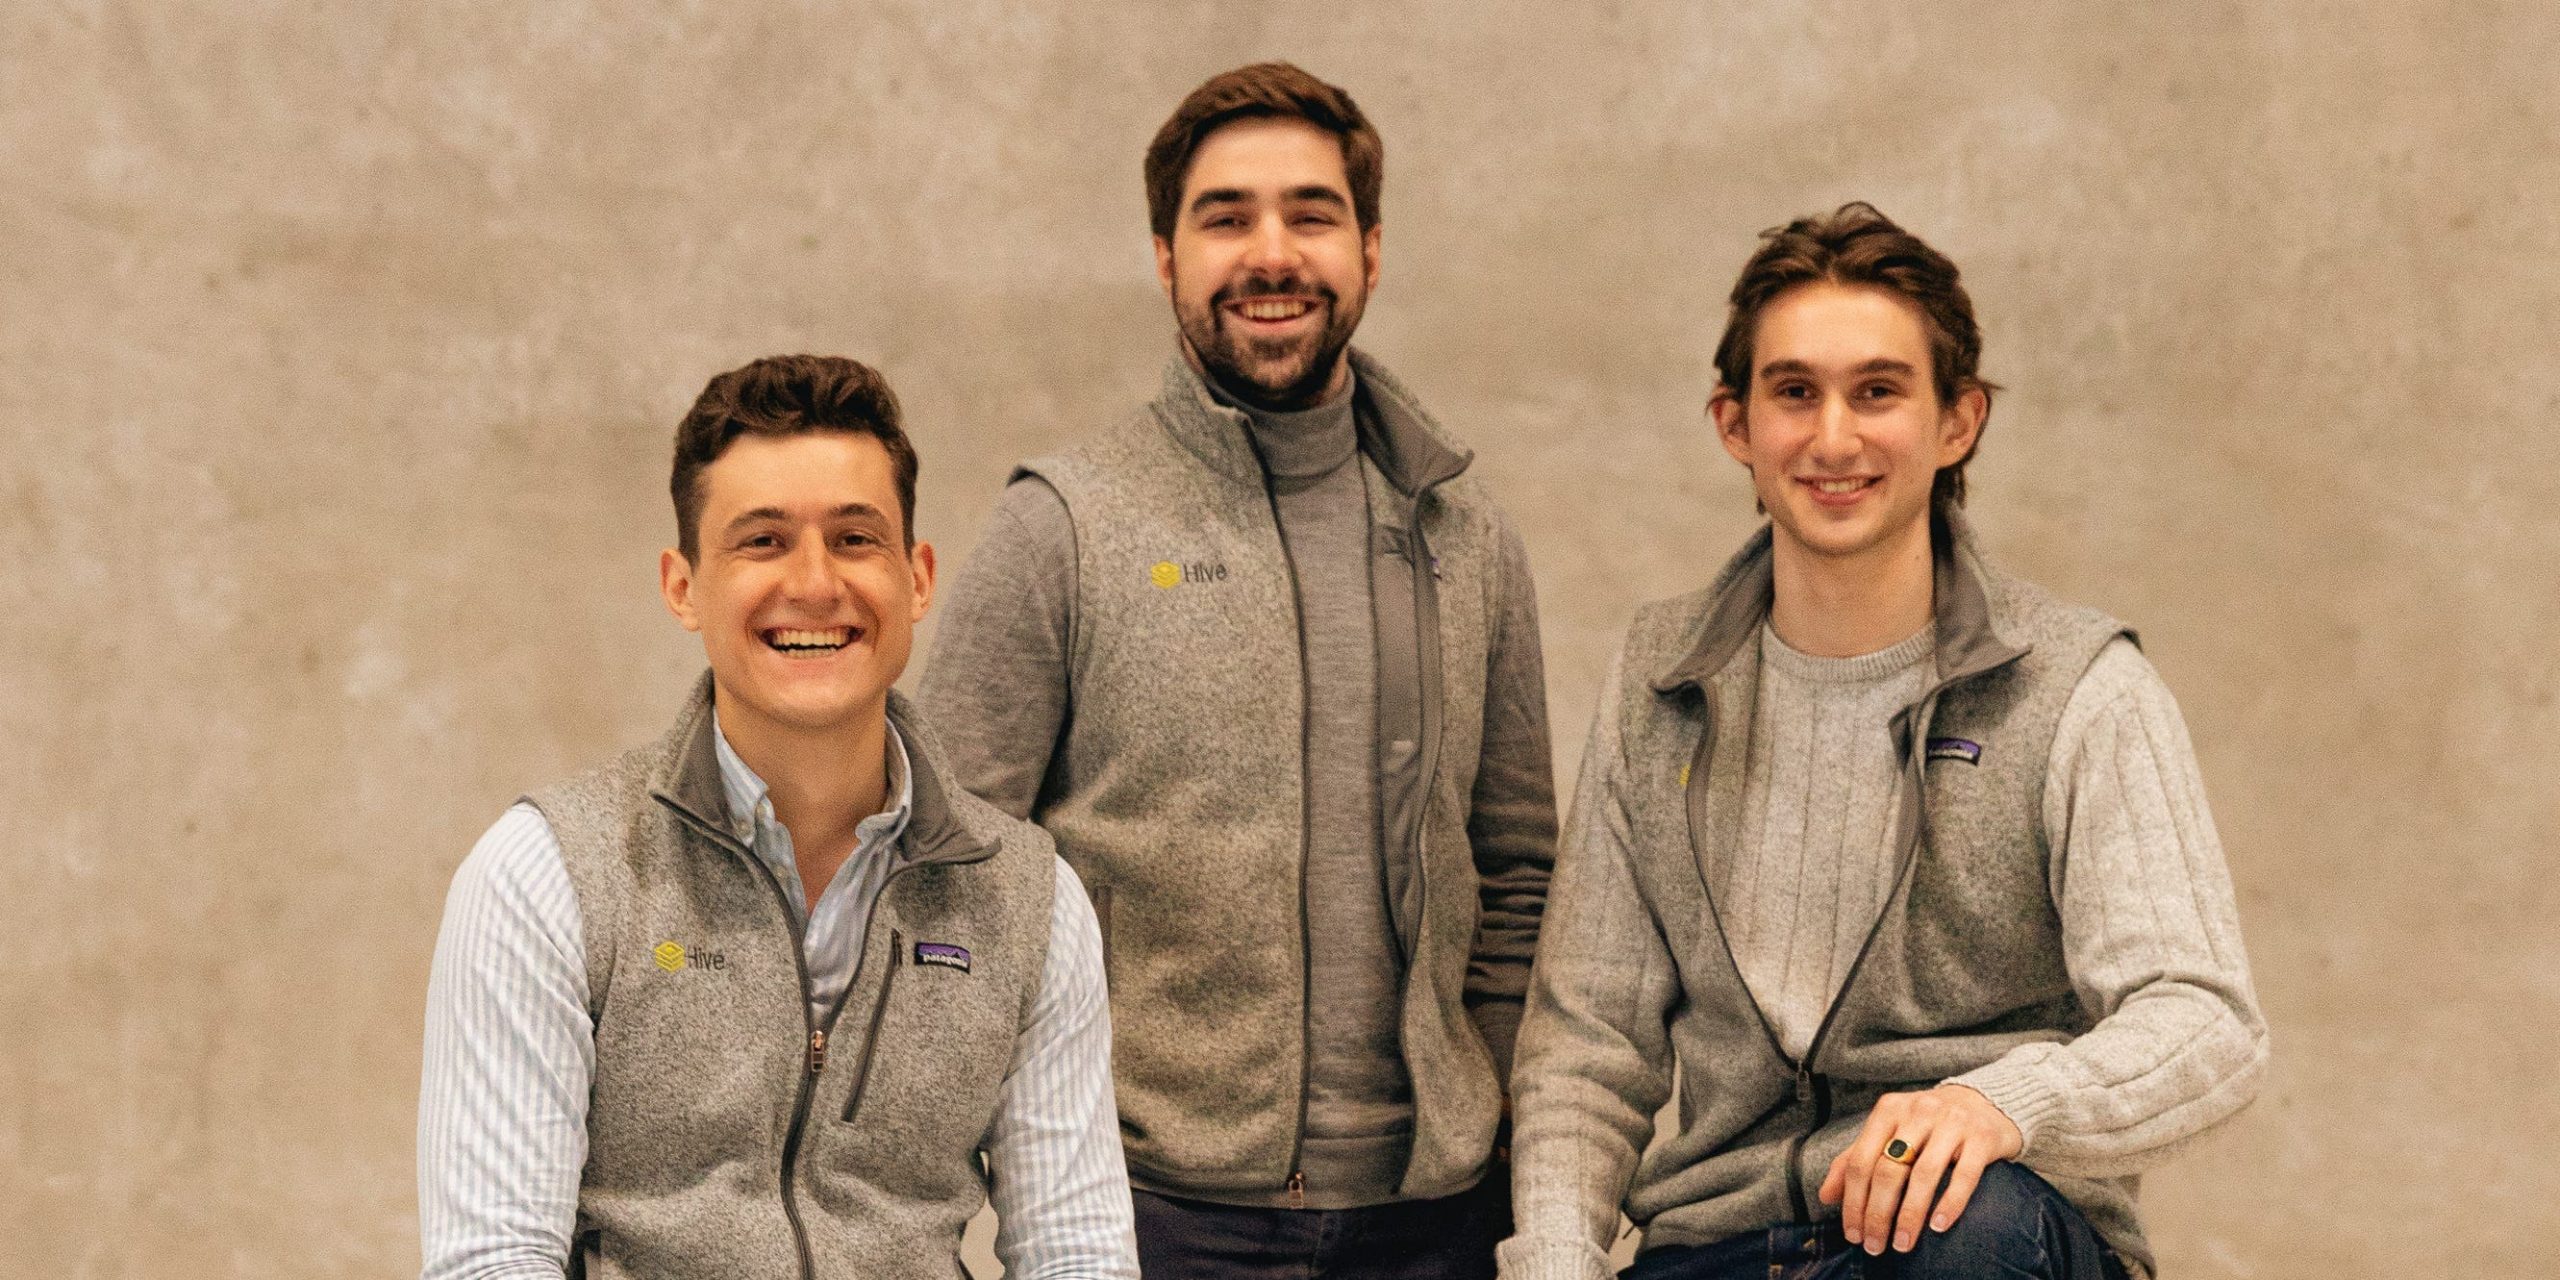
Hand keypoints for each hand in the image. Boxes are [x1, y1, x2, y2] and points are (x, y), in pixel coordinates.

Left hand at [1817, 1083, 2023, 1255]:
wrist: (1984, 1104)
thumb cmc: (1927, 1126)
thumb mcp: (1888, 1133)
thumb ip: (1855, 1160)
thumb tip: (1826, 1196)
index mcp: (1889, 1110)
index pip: (1860, 1161)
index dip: (1853, 1201)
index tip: (1853, 1234)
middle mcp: (1918, 1111)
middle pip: (1889, 1170)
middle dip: (1878, 1214)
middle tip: (1875, 1246)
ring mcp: (1952, 1122)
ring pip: (1924, 1174)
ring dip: (1910, 1215)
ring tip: (1903, 1244)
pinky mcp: (1982, 1137)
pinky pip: (1964, 1175)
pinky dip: (1950, 1203)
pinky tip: (1938, 1227)